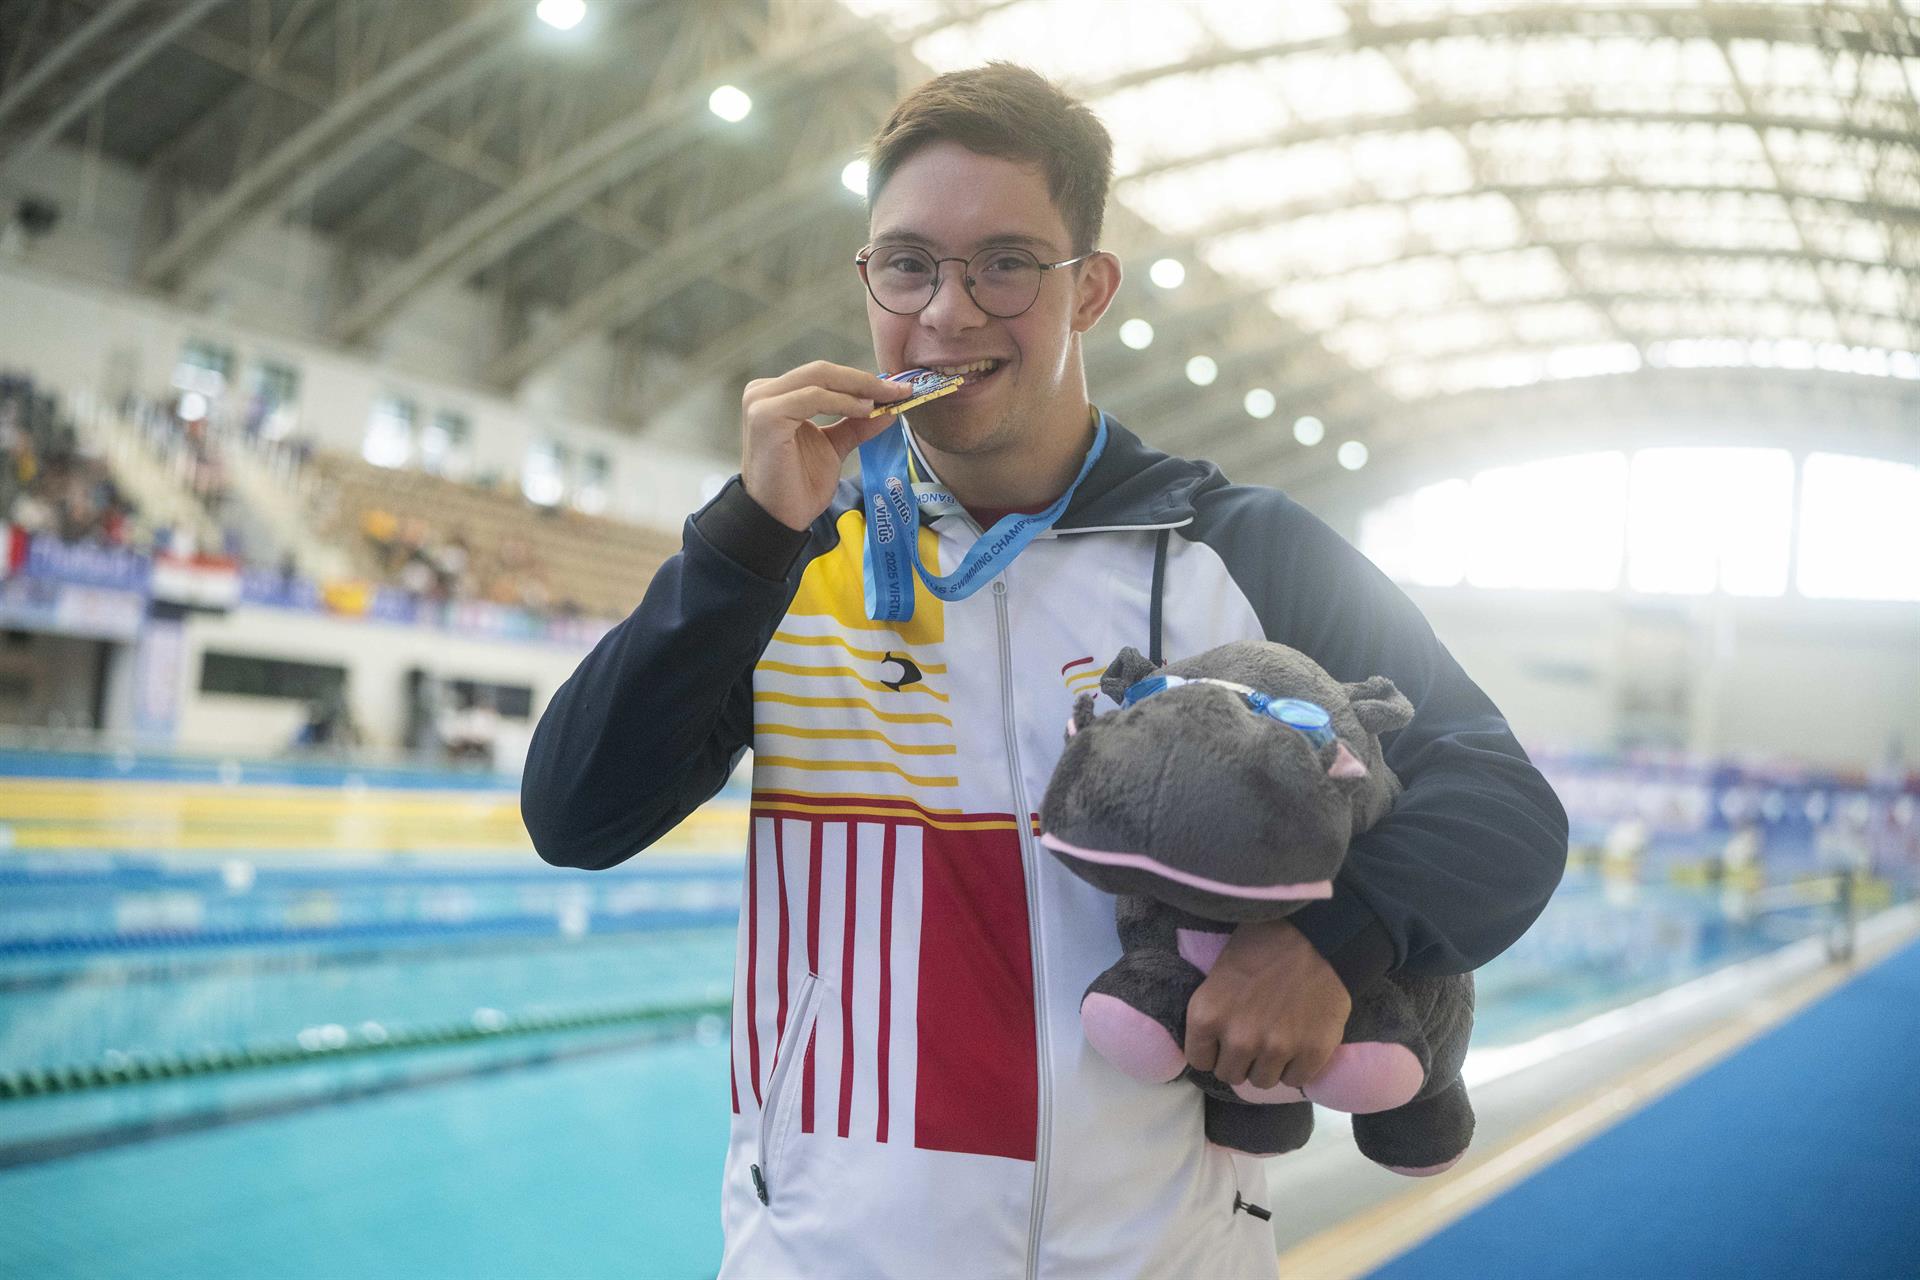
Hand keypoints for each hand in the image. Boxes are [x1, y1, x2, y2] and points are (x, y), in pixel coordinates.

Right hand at [740, 361, 911, 530]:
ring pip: (819, 378)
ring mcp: (761, 402)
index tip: (897, 388)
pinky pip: (812, 398)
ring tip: (885, 401)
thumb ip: (856, 424)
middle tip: (899, 390)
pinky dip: (843, 401)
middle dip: (865, 380)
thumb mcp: (835, 446)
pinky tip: (864, 411)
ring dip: (858, 388)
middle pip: (822, 371)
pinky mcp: (766, 416)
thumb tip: (888, 407)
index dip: (862, 379)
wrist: (780, 519)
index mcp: (777, 395)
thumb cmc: (800, 485)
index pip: (824, 375)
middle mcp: (763, 392)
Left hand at [1184, 918, 1351, 1090]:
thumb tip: (1211, 1041)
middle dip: (1240, 1060)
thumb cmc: (1265, 944)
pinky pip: (1296, 1080)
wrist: (1319, 935)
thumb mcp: (1221, 972)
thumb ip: (1214, 1012)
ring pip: (1262, 1082)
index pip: (1199, 1060)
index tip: (1224, 1040)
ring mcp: (1276, 1049)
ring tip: (1278, 1039)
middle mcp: (1237, 1039)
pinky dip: (1297, 1066)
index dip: (1213, 1051)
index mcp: (1206, 1016)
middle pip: (1231, 1075)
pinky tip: (1300, 1042)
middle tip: (1255, 1038)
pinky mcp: (1311, 1054)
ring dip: (1268, 1065)